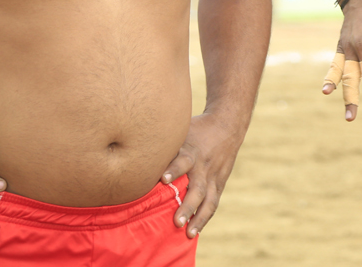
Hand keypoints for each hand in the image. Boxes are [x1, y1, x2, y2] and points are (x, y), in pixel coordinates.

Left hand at [161, 114, 244, 238]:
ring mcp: (214, 177)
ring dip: (199, 217)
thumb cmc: (196, 130)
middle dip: (188, 206)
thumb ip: (165, 144)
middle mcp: (204, 167)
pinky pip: (213, 203)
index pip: (183, 161)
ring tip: (188, 233)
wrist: (227, 126)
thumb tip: (134, 150)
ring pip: (208, 200)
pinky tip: (195, 230)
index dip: (174, 170)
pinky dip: (205, 217)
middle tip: (177, 221)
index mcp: (192, 152)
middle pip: (198, 188)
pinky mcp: (219, 183)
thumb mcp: (181, 131)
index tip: (163, 180)